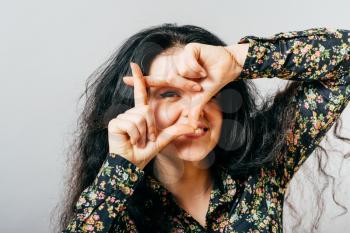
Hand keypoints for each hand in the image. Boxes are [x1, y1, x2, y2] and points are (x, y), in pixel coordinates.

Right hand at [108, 63, 194, 168]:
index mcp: (139, 114)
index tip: (134, 65)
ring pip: (140, 117)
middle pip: (146, 110)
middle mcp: (130, 113)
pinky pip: (132, 124)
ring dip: (143, 134)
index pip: (141, 94)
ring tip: (138, 142)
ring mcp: (121, 117)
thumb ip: (177, 130)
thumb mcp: (163, 140)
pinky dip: (135, 135)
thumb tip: (195, 126)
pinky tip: (130, 141)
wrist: (130, 166)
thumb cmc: (144, 153)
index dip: (139, 80)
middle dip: (150, 128)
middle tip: (146, 140)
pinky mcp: (115, 123)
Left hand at [123, 43, 248, 126]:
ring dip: (192, 78)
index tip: (124, 80)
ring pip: (177, 72)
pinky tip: (204, 69)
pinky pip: (186, 62)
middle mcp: (176, 68)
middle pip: (166, 78)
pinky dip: (196, 69)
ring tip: (203, 76)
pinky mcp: (189, 49)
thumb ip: (194, 111)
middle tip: (195, 86)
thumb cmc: (214, 81)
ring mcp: (181, 58)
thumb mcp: (201, 99)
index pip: (156, 82)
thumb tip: (190, 127)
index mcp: (176, 80)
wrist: (229, 67)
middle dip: (179, 83)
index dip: (141, 82)